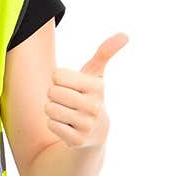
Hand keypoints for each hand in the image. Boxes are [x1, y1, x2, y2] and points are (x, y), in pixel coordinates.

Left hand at [46, 32, 128, 147]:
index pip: (57, 75)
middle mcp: (94, 106)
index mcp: (96, 87)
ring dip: (53, 110)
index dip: (59, 80)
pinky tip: (67, 125)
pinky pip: (51, 124)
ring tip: (66, 112)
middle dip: (54, 95)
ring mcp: (86, 125)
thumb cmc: (90, 96)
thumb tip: (125, 35)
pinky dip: (54, 124)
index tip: (71, 86)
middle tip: (67, 101)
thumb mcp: (96, 75)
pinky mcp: (77, 140)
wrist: (96, 133)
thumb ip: (105, 53)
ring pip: (49, 109)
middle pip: (52, 92)